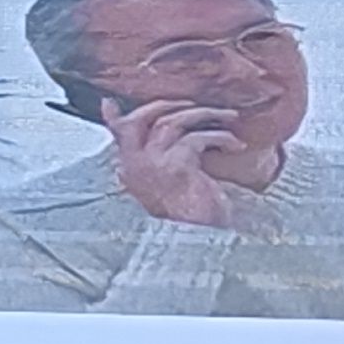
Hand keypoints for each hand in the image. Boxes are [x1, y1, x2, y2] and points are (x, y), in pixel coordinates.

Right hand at [104, 97, 246, 226]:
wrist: (200, 240)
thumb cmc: (190, 217)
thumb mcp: (168, 188)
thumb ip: (158, 166)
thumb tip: (164, 145)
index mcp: (131, 171)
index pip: (117, 136)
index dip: (113, 117)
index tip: (108, 103)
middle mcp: (135, 165)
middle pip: (140, 119)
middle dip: (166, 105)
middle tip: (191, 103)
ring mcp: (153, 164)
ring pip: (171, 122)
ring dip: (203, 114)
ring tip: (226, 117)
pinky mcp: (177, 165)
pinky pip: (198, 138)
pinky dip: (221, 138)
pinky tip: (235, 144)